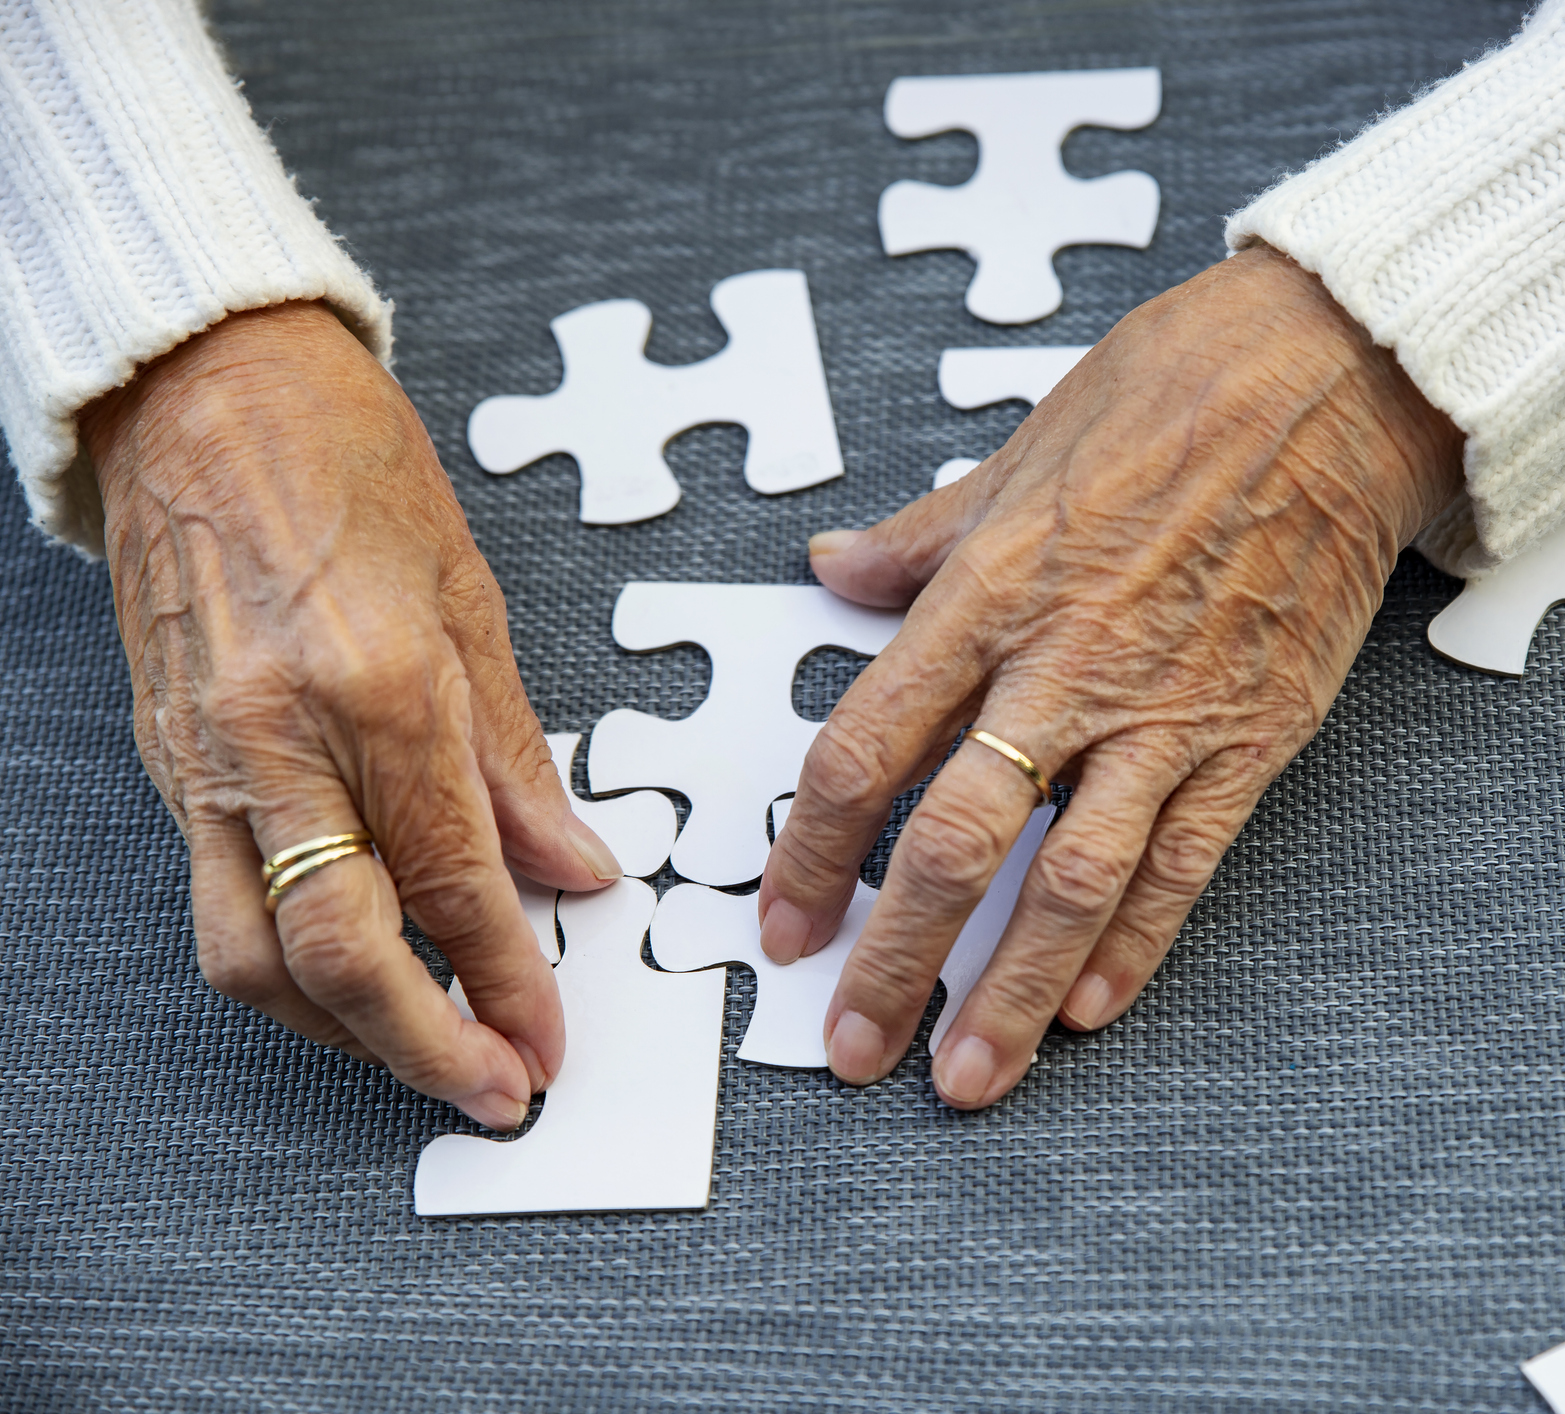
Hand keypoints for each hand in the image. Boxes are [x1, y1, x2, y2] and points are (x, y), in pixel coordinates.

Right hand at [82, 301, 624, 1130]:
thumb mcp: (471, 599)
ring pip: (253, 958)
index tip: (547, 1040)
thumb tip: (576, 869)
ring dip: (343, 1031)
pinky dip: (288, 967)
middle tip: (492, 1092)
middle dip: (421, 1049)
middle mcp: (278, 741)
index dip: (506, 982)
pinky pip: (219, 904)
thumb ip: (517, 758)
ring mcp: (204, 761)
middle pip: (337, 956)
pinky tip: (353, 972)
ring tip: (423, 1048)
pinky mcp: (166, 765)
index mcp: (378, 689)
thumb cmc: (347, 465)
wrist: (203, 391)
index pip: (452, 884)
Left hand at [758, 248, 1463, 1107]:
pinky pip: (1183, 862)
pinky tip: (1090, 1008)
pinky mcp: (1252, 735)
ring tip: (966, 1076)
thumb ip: (923, 538)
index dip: (812, 852)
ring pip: (1071, 880)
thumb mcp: (1019, 450)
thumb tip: (834, 568)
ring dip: (1010, 991)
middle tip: (850, 1047)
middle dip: (895, 962)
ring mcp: (1165, 711)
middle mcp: (1066, 667)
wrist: (1336, 379)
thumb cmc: (1173, 392)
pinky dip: (1136, 945)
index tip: (785, 922)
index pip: (866, 750)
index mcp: (991, 594)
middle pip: (955, 843)